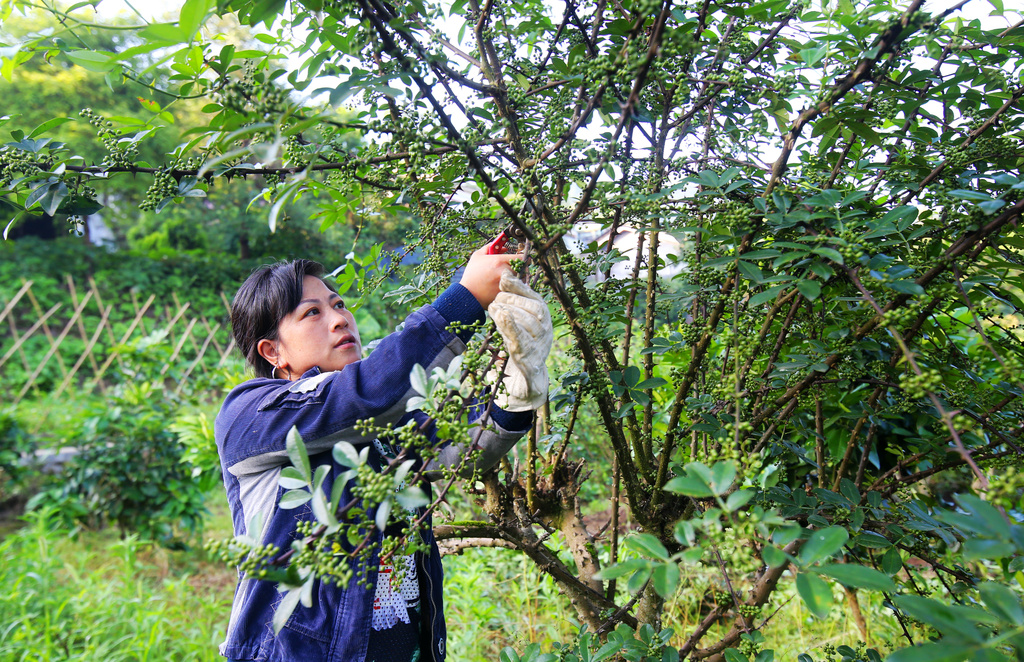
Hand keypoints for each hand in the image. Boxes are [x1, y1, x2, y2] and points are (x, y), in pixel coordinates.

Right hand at [460, 244, 523, 308]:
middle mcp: (504, 272)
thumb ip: (489, 247)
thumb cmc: (472, 275)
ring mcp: (507, 284)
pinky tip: (509, 287)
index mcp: (498, 261)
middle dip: (520, 268)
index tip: (522, 259)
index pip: (520, 258)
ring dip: (519, 278)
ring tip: (511, 278)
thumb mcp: (477, 256)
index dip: (523, 258)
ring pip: (521, 279)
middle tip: (515, 269)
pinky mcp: (507, 293)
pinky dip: (516, 287)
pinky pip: (517, 289)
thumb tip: (503, 246)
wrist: (468, 294)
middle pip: (522, 269)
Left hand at [488, 269, 552, 411]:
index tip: (504, 278)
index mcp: (544, 320)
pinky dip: (511, 326)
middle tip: (495, 302)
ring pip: (528, 322)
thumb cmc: (519, 346)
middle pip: (533, 309)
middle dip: (512, 300)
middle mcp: (546, 331)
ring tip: (494, 310)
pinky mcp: (529, 360)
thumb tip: (505, 275)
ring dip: (509, 312)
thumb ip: (513, 302)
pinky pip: (521, 340)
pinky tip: (501, 316)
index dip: (520, 287)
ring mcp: (540, 346)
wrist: (526, 382)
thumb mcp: (516, 322)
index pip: (535, 298)